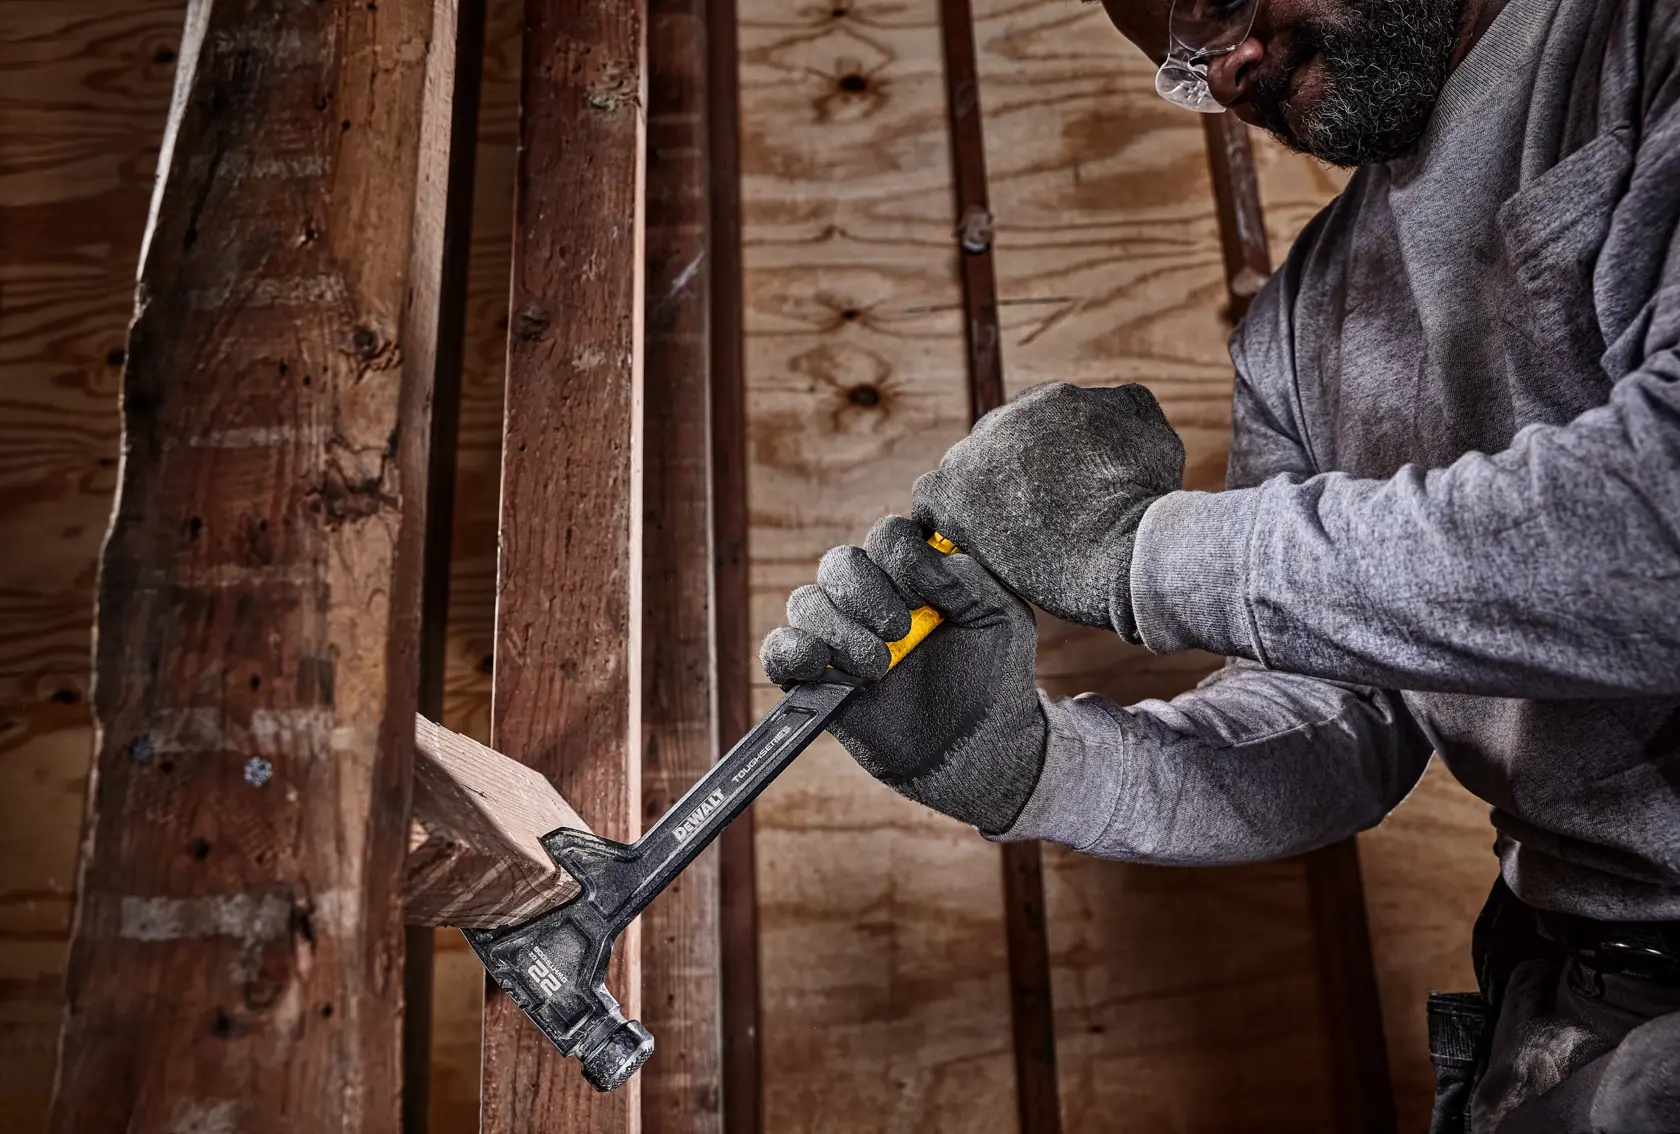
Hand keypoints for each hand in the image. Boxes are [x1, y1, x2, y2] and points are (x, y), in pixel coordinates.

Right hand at [758, 516, 1045, 833]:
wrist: (975, 746)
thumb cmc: (991, 674)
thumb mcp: (999, 615)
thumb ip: (967, 574)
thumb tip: (920, 552)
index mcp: (912, 572)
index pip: (887, 536)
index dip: (900, 562)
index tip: (928, 603)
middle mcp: (870, 597)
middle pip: (839, 563)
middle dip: (866, 595)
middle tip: (898, 633)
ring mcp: (839, 636)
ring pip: (805, 601)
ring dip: (838, 630)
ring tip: (877, 669)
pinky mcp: (814, 678)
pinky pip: (777, 649)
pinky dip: (790, 650)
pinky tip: (821, 666)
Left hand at [911, 381, 1183, 641]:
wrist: (1124, 551)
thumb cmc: (1146, 505)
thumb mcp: (1156, 438)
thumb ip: (1130, 410)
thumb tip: (1109, 405)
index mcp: (1056, 399)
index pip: (1031, 424)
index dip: (1038, 461)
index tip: (1047, 491)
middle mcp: (1010, 416)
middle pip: (992, 443)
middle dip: (1004, 476)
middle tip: (1022, 516)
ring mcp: (977, 453)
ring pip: (961, 469)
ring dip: (974, 496)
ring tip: (994, 534)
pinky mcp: (954, 493)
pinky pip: (930, 497)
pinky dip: (941, 516)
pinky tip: (959, 540)